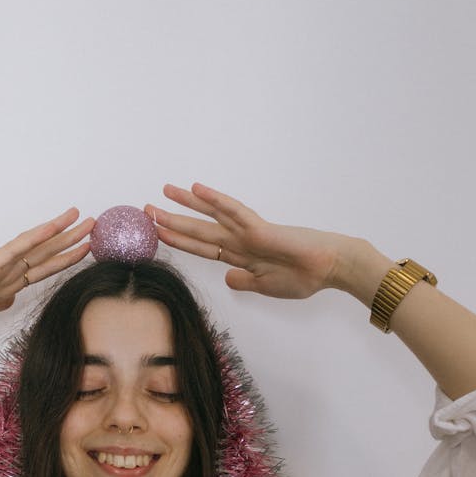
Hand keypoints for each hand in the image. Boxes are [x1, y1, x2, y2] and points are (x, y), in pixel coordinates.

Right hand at [0, 208, 93, 324]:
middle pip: (47, 255)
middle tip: (95, 225)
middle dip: (72, 241)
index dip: (65, 259)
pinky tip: (53, 227)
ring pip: (37, 248)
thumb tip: (11, 300)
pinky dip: (36, 239)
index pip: (42, 269)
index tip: (84, 249)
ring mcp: (0, 268)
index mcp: (5, 284)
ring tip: (82, 217)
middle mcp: (7, 272)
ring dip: (61, 233)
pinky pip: (18, 250)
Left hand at [146, 183, 364, 299]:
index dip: (179, 241)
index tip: (157, 234)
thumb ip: (245, 281)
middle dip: (172, 220)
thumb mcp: (267, 286)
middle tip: (146, 209)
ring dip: (186, 205)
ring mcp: (248, 233)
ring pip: (210, 216)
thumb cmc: (304, 277)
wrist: (329, 268)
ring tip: (164, 191)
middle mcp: (239, 242)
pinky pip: (233, 211)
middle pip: (198, 230)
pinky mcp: (259, 229)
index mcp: (240, 257)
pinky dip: (215, 200)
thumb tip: (228, 279)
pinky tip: (197, 189)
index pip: (202, 247)